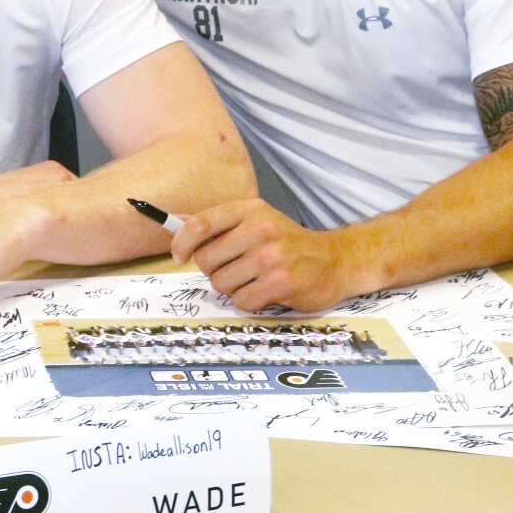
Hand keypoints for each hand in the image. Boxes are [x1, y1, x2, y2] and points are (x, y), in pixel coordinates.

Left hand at [169, 198, 363, 312]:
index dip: (181, 243)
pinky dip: (248, 301)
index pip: (199, 224)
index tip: (179, 256)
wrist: (335, 261)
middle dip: (213, 270)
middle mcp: (260, 229)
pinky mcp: (281, 282)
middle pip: (206, 260)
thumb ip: (217, 223)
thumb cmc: (288, 242)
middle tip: (234, 269)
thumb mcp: (255, 221)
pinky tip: (265, 291)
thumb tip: (176, 221)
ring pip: (221, 284)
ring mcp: (272, 256)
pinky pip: (241, 301)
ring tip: (253, 279)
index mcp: (250, 210)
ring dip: (232, 288)